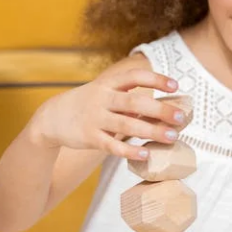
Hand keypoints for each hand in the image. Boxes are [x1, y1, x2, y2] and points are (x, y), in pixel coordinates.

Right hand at [30, 61, 185, 159]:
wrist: (50, 118)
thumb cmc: (86, 105)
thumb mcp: (102, 93)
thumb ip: (127, 97)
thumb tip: (160, 105)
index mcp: (107, 84)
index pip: (134, 77)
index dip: (155, 79)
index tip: (176, 86)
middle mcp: (101, 98)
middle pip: (134, 102)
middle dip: (160, 110)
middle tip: (181, 117)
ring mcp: (94, 118)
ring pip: (127, 124)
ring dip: (152, 131)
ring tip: (173, 137)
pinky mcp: (89, 137)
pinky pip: (112, 145)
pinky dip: (129, 150)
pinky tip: (145, 154)